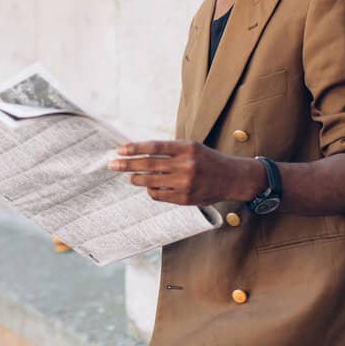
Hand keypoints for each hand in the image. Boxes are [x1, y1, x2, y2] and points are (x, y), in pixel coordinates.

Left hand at [109, 140, 266, 205]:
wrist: (233, 178)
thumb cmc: (207, 160)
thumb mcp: (191, 147)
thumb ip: (169, 150)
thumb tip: (138, 152)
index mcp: (187, 148)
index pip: (154, 147)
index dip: (135, 148)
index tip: (119, 150)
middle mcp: (186, 165)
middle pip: (149, 164)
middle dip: (127, 165)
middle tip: (112, 164)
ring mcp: (186, 183)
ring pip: (150, 181)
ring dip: (136, 179)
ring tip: (131, 177)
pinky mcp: (185, 198)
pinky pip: (159, 195)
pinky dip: (150, 190)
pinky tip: (149, 186)